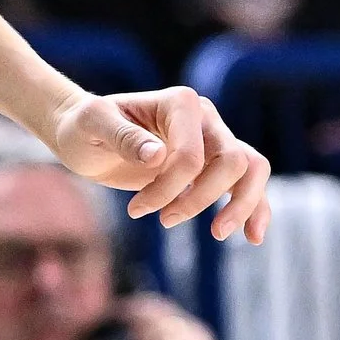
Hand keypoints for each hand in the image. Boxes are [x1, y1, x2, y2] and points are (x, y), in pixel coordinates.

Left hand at [48, 86, 271, 243]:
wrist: (83, 136)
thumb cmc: (84, 128)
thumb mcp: (92, 126)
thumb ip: (123, 135)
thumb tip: (159, 154)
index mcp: (179, 103)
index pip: (192, 154)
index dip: (170, 187)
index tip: (137, 209)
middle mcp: (204, 117)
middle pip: (233, 162)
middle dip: (201, 199)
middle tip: (165, 221)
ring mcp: (212, 139)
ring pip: (251, 170)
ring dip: (241, 205)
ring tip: (218, 233)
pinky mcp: (212, 164)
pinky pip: (248, 182)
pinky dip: (256, 208)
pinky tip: (252, 236)